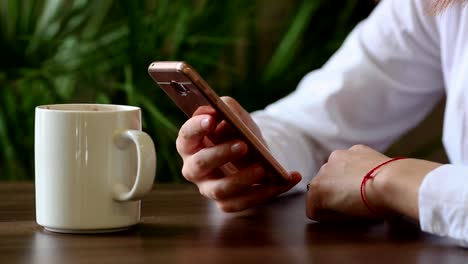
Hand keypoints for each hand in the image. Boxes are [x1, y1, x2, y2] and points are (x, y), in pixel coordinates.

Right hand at [176, 96, 300, 211]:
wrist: (251, 151)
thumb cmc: (235, 130)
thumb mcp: (233, 114)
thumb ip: (226, 108)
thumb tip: (221, 117)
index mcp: (189, 144)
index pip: (186, 136)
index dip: (196, 128)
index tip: (211, 120)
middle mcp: (193, 168)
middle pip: (200, 165)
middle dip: (221, 154)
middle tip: (242, 145)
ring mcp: (209, 188)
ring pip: (220, 190)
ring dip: (241, 179)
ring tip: (262, 167)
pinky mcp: (227, 202)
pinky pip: (244, 202)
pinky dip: (268, 191)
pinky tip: (288, 178)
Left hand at [306, 145, 441, 221]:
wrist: (392, 181)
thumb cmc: (398, 182)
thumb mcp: (385, 173)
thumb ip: (374, 176)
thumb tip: (376, 190)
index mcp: (354, 153)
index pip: (344, 171)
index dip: (351, 189)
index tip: (363, 199)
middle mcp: (336, 158)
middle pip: (330, 180)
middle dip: (339, 194)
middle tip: (356, 207)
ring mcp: (324, 172)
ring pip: (320, 193)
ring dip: (332, 203)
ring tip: (350, 213)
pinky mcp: (317, 190)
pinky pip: (314, 208)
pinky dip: (324, 217)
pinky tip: (341, 219)